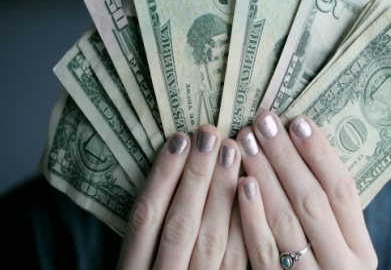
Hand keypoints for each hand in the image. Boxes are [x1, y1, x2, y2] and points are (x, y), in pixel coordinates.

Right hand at [116, 125, 246, 268]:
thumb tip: (174, 165)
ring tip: (234, 151)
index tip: (178, 138)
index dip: (162, 176)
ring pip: (211, 240)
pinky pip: (238, 260)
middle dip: (196, 176)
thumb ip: (152, 230)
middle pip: (180, 223)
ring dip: (223, 193)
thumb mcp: (140, 263)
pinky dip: (245, 224)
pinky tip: (251, 190)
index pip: (145, 218)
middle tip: (211, 134)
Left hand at [236, 111, 377, 268]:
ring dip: (265, 177)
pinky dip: (251, 216)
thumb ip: (326, 210)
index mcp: (362, 250)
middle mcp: (342, 265)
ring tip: (247, 142)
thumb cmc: (323, 269)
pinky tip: (240, 184)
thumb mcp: (338, 246)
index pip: (344, 191)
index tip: (298, 120)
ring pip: (286, 222)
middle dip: (286, 157)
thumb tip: (300, 144)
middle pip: (312, 201)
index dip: (320, 153)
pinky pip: (263, 251)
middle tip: (264, 122)